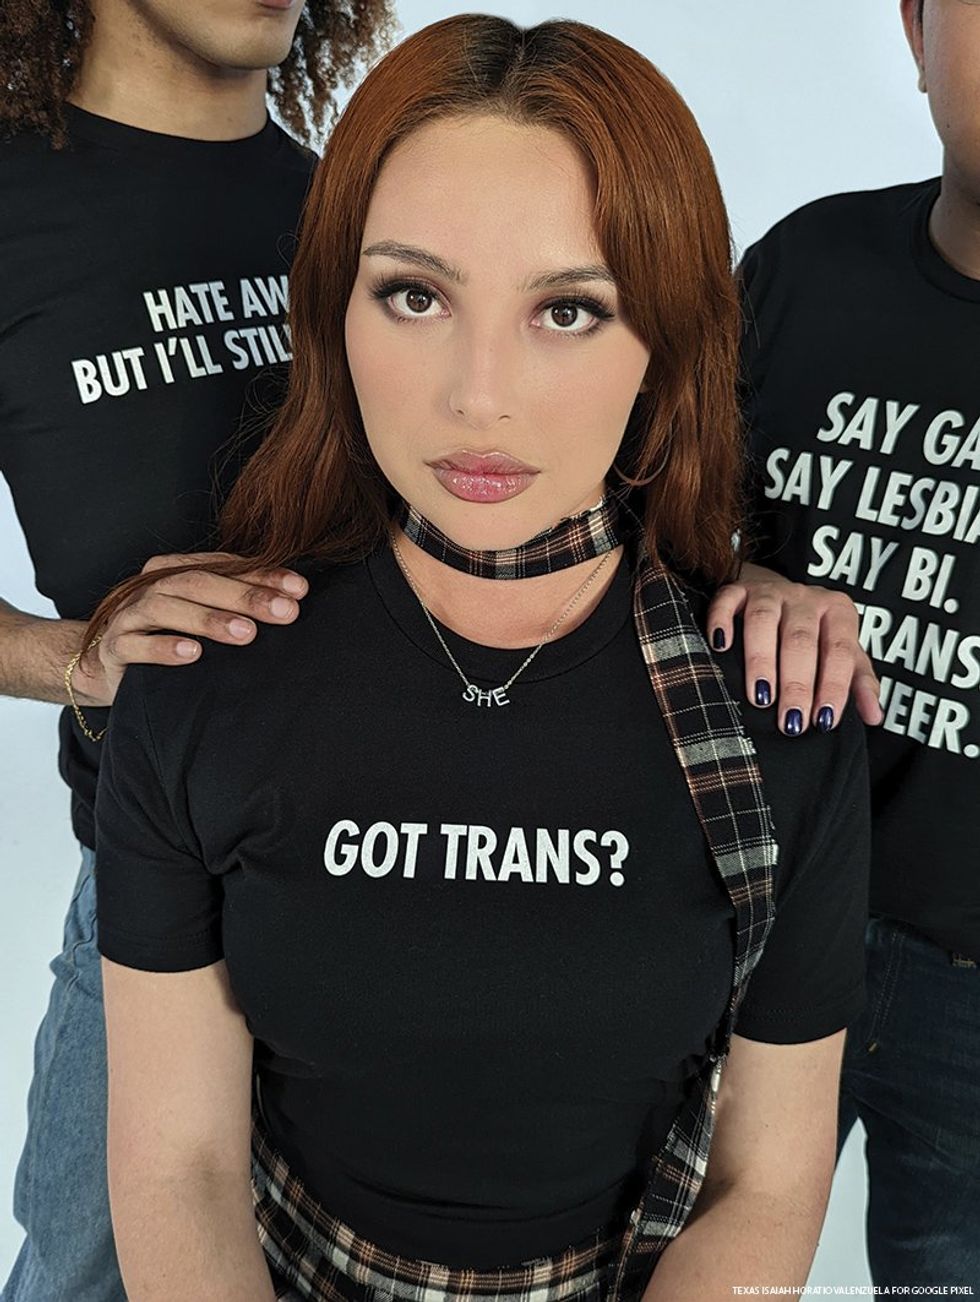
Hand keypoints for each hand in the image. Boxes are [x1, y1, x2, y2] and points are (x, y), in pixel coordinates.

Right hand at [74, 553, 308, 705]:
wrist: (109, 665)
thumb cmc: (167, 636)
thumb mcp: (202, 615)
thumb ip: (236, 603)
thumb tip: (294, 599)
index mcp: (176, 570)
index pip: (224, 567)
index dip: (263, 576)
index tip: (299, 590)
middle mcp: (152, 586)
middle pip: (199, 582)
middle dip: (245, 596)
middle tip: (284, 612)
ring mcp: (130, 615)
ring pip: (167, 608)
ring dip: (209, 620)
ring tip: (246, 633)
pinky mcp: (114, 647)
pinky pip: (135, 645)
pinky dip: (164, 648)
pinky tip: (193, 654)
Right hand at [707, 562, 882, 733]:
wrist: (778, 592)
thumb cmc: (814, 632)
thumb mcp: (841, 652)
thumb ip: (859, 682)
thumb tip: (874, 716)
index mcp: (838, 611)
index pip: (839, 651)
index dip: (833, 687)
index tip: (823, 721)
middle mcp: (805, 597)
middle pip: (801, 640)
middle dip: (796, 685)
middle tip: (790, 722)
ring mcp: (769, 591)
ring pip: (763, 621)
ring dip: (761, 661)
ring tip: (760, 698)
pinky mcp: (737, 589)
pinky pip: (727, 600)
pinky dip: (721, 622)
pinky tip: (720, 648)